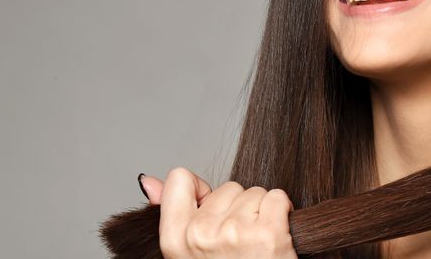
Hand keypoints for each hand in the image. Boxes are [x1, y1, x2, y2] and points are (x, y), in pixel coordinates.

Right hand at [139, 167, 297, 258]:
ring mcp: (234, 233)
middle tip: (239, 242)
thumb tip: (149, 181)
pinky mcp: (268, 233)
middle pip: (228, 187)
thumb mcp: (188, 252)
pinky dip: (282, 212)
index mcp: (174, 239)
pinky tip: (275, 236)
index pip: (179, 179)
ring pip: (255, 192)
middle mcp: (200, 235)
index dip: (202, 191)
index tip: (212, 212)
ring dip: (260, 212)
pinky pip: (277, 198)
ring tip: (256, 242)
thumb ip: (170, 213)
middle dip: (238, 208)